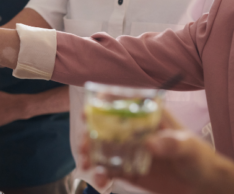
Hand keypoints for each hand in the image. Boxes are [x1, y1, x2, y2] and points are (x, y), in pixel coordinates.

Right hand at [80, 110, 233, 193]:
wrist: (203, 184)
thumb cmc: (200, 158)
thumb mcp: (188, 147)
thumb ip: (171, 143)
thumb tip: (149, 143)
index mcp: (147, 116)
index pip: (122, 103)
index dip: (102, 104)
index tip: (89, 112)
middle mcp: (134, 131)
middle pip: (104, 127)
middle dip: (90, 135)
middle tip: (85, 146)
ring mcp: (129, 151)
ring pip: (101, 149)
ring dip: (90, 155)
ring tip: (88, 165)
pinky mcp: (127, 170)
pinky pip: (109, 170)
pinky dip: (101, 175)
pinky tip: (101, 180)